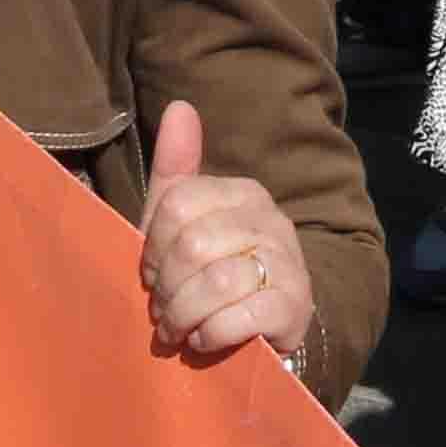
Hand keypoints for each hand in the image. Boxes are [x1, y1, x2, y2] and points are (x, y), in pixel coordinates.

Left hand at [135, 101, 317, 371]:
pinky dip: (211, 333)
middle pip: (193, 244)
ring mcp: (288, 263)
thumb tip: (180, 106)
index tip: (150, 274)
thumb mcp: (186, 224)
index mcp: (243, 193)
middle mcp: (271, 220)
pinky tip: (204, 340)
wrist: (268, 330)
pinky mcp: (295, 306)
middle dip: (166, 287)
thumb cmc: (215, 273)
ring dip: (184, 315)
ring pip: (216, 281)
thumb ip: (176, 169)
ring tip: (178, 329)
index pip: (176, 205)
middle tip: (162, 310)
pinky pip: (242, 315)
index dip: (152, 247)